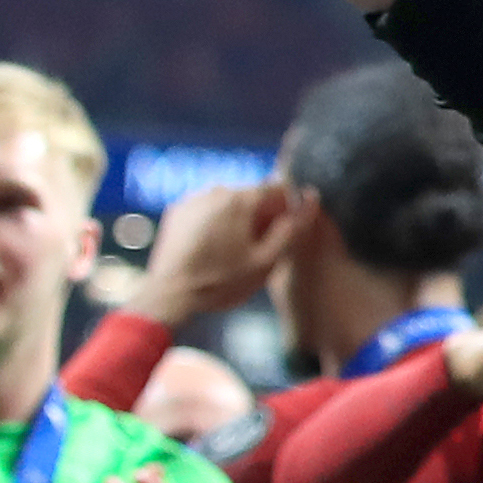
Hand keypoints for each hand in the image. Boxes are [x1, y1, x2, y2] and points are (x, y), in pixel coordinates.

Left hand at [127, 179, 300, 325]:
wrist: (169, 294)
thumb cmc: (222, 281)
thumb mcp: (267, 261)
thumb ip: (293, 228)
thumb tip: (312, 198)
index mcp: (240, 200)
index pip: (278, 188)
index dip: (288, 210)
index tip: (284, 233)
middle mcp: (215, 191)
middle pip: (252, 195)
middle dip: (261, 216)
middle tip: (258, 248)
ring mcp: (193, 200)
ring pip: (229, 203)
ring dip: (238, 219)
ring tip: (233, 251)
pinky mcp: (176, 212)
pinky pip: (208, 210)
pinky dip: (215, 222)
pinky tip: (212, 248)